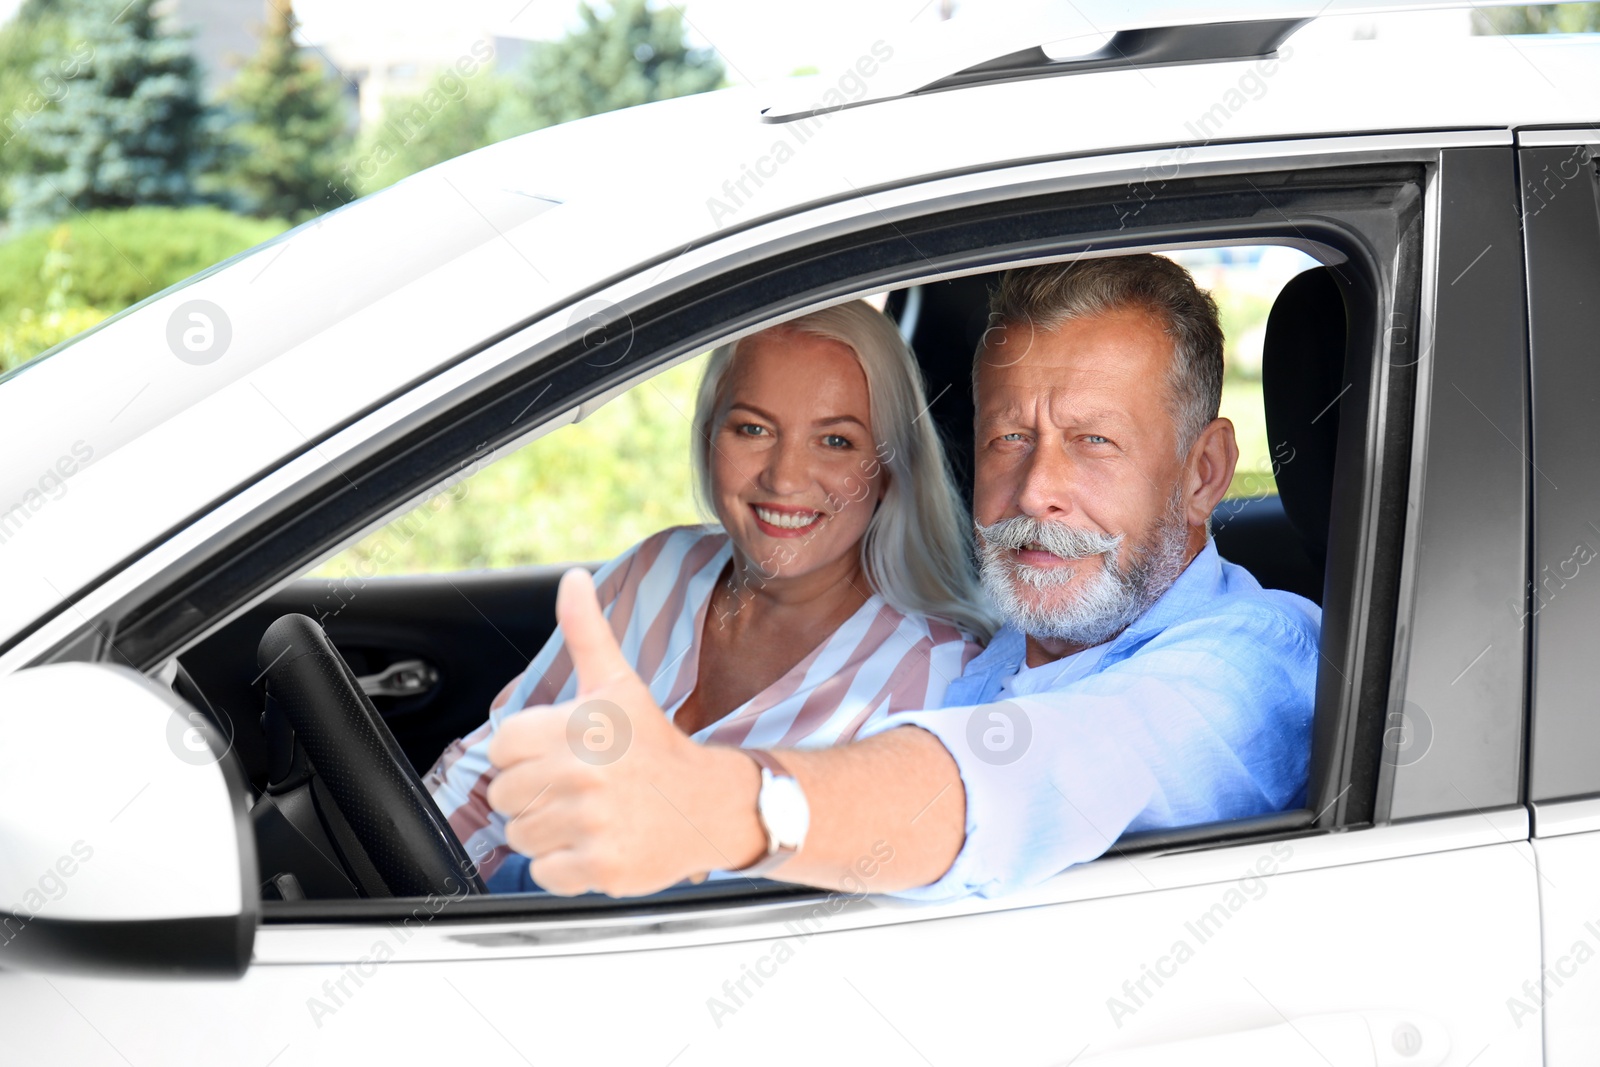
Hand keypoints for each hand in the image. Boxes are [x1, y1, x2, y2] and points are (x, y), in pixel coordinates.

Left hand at [485, 568, 764, 895]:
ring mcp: (592, 824)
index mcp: (579, 726)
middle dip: (534, 793)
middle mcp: (583, 775)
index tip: (561, 753)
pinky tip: (595, 842)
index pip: (502, 749)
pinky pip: (544, 872)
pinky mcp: (600, 867)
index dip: (526, 752)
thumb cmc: (655, 743)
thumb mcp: (618, 682)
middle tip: (577, 786)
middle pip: (504, 796)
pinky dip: (563, 865)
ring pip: (520, 835)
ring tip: (586, 814)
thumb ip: (585, 631)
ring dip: (546, 830)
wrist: (711, 804)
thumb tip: (572, 579)